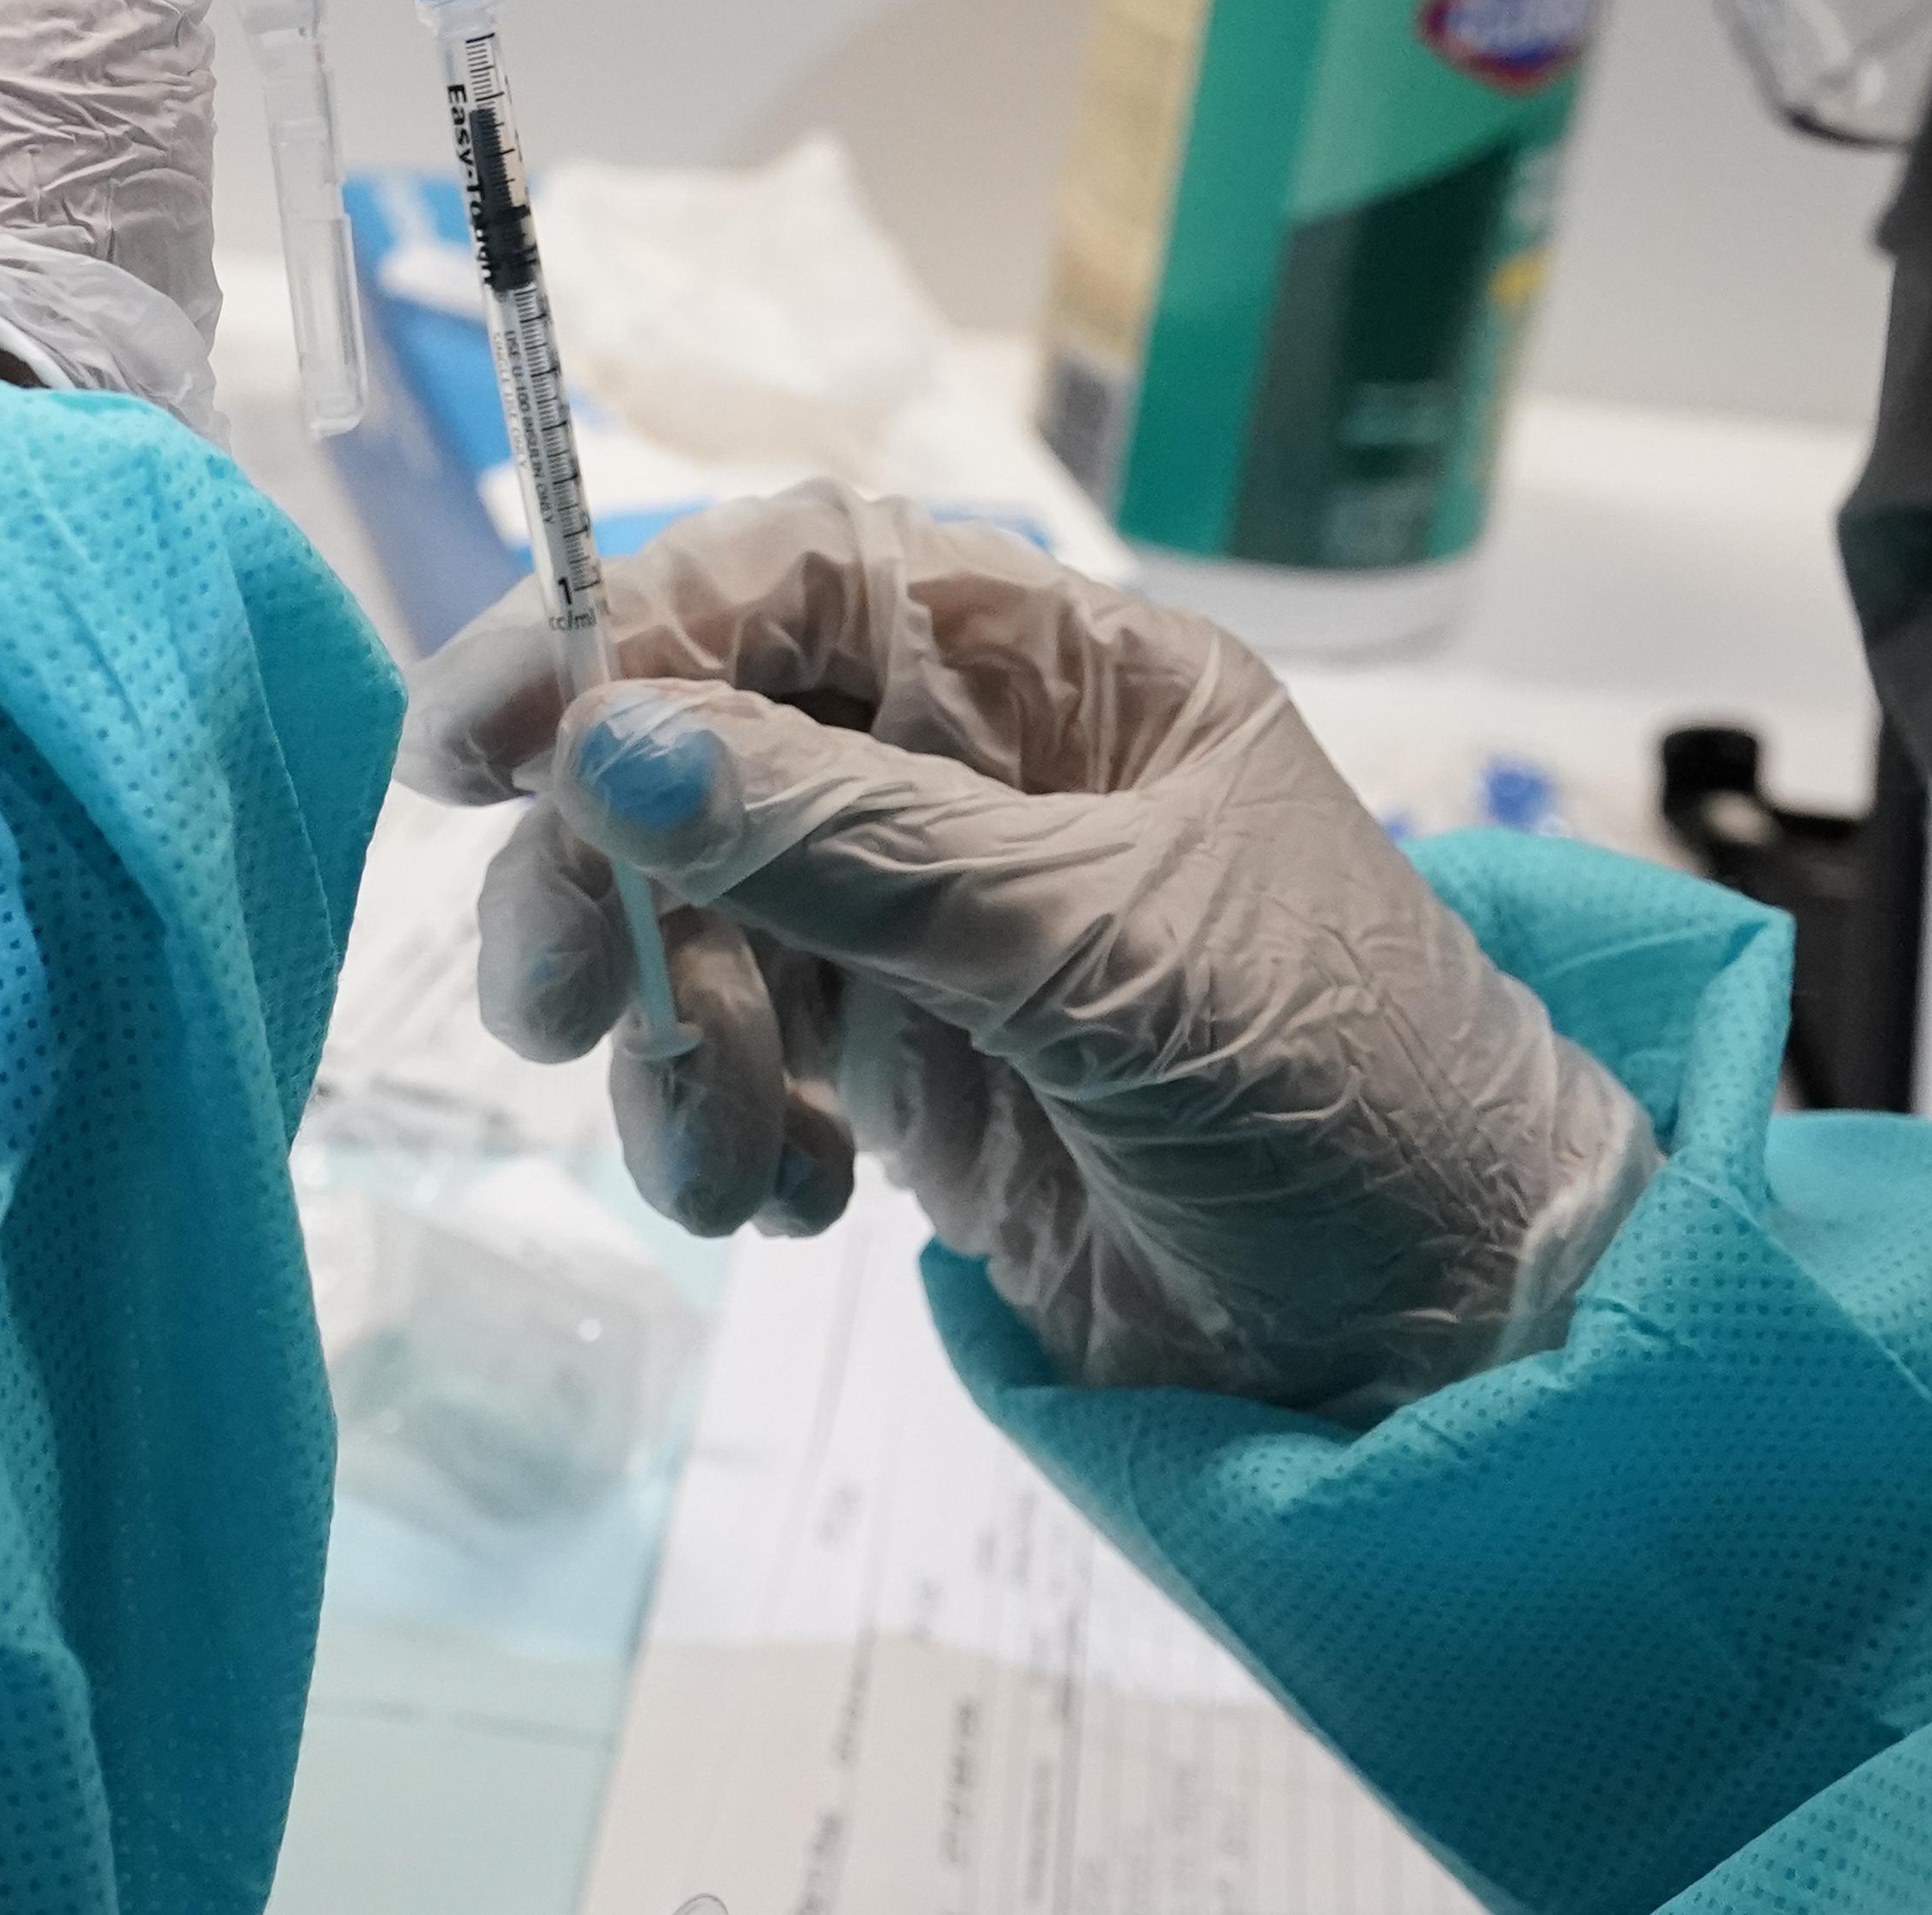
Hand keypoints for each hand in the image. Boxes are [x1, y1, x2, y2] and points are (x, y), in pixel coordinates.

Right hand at [400, 487, 1658, 1418]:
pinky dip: (726, 1132)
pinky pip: (740, 1057)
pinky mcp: (909, 1073)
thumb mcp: (1101, 953)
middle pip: (702, 748)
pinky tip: (803, 1206)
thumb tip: (612, 744)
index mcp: (1059, 672)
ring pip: (696, 916)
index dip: (622, 632)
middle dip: (607, 873)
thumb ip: (853, 846)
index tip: (482, 744)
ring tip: (732, 1172)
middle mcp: (980, 771)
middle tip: (563, 1009)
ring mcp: (933, 925)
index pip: (795, 580)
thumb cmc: (1341, 1095)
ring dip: (669, 1040)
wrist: (1449, 1351)